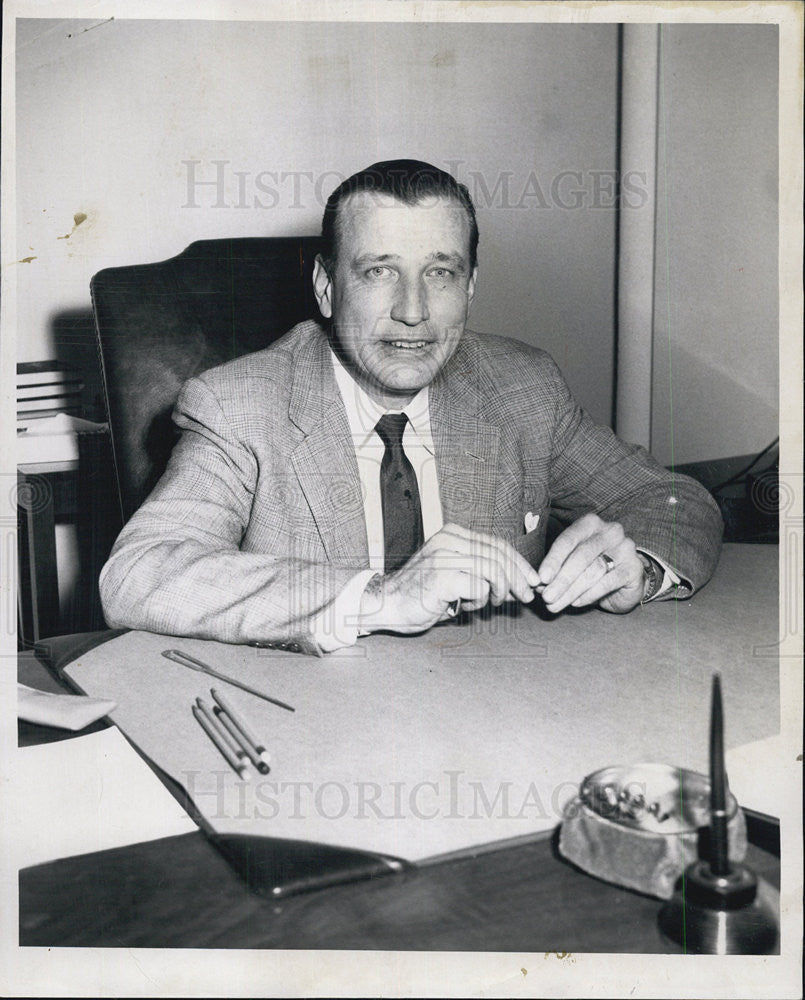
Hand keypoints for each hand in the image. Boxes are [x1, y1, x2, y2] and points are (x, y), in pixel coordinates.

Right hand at [358, 523, 539, 634]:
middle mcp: (449, 539)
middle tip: (526, 596)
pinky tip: (466, 607)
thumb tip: (521, 582)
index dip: (519, 563)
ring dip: (501, 591)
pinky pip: (479, 587)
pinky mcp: (442, 576)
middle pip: (499, 555)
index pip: (497, 544)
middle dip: (519, 578)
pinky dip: (480, 601)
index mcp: (453, 534)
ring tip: (493, 604)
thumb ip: (483, 573)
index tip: (532, 580)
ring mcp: (444, 556)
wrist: (387, 604)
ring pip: (493, 570)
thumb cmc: (422, 593)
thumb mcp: (456, 575)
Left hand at [537, 513, 645, 613]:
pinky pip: (608, 582)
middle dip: (562, 579)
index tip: (541, 578)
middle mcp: (610, 531)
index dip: (553, 560)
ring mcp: (625, 548)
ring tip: (557, 603)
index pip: (568, 540)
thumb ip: (557, 570)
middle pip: (581, 556)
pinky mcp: (634, 568)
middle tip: (547, 597)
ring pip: (594, 570)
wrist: (625, 580)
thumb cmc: (592, 567)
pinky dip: (590, 594)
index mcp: (590, 524)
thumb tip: (539, 585)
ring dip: (572, 590)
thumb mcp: (572, 564)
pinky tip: (576, 602)